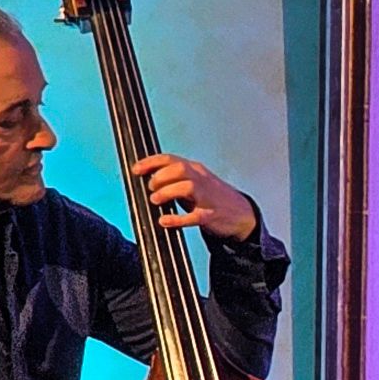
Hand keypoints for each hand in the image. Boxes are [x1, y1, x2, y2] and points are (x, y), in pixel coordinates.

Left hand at [130, 151, 260, 243]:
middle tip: (151, 188)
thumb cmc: (214, 198)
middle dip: (160, 177)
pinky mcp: (212, 215)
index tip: (136, 170)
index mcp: (196, 170)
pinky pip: (194, 216)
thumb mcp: (196, 182)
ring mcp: (208, 197)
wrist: (242, 214)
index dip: (151, 163)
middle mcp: (202, 179)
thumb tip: (149, 181)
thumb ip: (176, 180)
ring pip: (187, 187)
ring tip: (156, 200)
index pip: (170, 159)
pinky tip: (165, 221)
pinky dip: (177, 219)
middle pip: (179, 169)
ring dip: (167, 192)